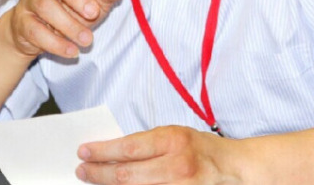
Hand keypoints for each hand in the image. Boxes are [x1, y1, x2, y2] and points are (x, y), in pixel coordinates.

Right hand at [4, 0, 122, 58]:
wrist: (37, 35)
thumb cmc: (70, 9)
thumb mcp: (95, 0)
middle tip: (93, 12)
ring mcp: (29, 0)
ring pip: (44, 6)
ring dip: (68, 24)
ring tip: (87, 39)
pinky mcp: (22, 22)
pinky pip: (36, 30)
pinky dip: (56, 43)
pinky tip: (72, 50)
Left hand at [76, 126, 242, 184]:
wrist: (231, 168)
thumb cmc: (200, 148)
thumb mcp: (174, 134)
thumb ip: (146, 143)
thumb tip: (112, 152)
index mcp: (173, 141)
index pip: (128, 148)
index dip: (102, 151)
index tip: (84, 151)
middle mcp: (176, 166)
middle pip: (126, 175)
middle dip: (98, 173)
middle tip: (82, 170)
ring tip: (94, 179)